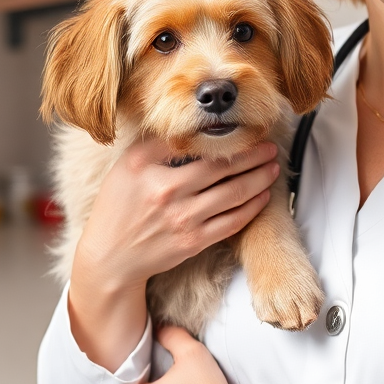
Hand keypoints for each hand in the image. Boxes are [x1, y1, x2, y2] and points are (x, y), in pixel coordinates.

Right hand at [68, 137, 278, 369]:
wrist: (110, 257)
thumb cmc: (120, 207)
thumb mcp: (127, 167)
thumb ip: (157, 145)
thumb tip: (192, 127)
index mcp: (146, 167)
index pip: (192, 143)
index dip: (223, 134)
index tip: (243, 127)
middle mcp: (165, 191)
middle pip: (221, 167)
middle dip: (252, 155)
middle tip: (270, 146)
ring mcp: (182, 219)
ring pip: (234, 193)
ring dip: (259, 178)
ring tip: (273, 167)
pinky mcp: (193, 242)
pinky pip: (232, 221)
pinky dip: (252, 207)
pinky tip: (262, 195)